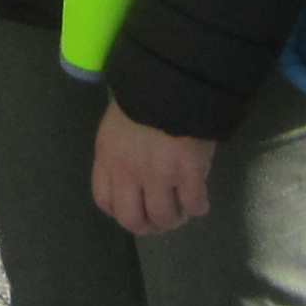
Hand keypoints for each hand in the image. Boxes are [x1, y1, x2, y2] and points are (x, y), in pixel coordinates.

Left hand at [90, 97, 214, 235]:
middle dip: (148, 226)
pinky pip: (193, 204)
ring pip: (164, 216)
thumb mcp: (119, 121)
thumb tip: (134, 171)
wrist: (173, 78)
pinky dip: (198, 207)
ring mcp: (159, 174)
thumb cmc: (144, 93)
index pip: (105, 201)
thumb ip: (121, 150)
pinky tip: (201, 203)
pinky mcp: (189, 172)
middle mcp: (129, 172)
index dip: (121, 212)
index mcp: (108, 157)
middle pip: (132, 219)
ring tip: (183, 211)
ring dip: (175, 219)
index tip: (136, 211)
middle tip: (163, 220)